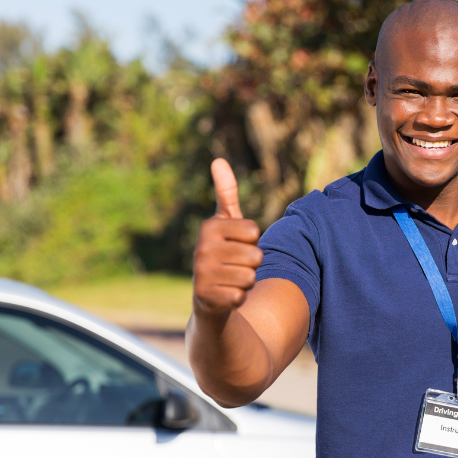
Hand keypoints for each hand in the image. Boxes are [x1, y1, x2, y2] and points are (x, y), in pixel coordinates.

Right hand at [192, 158, 263, 314]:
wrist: (207, 293)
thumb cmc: (223, 251)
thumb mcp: (225, 222)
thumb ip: (226, 192)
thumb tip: (218, 160)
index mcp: (209, 227)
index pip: (254, 231)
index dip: (252, 241)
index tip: (237, 244)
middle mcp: (202, 248)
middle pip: (255, 255)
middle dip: (252, 264)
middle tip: (234, 265)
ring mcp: (202, 273)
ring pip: (250, 277)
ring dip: (246, 281)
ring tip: (231, 279)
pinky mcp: (205, 297)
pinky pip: (240, 296)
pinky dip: (238, 297)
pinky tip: (226, 294)